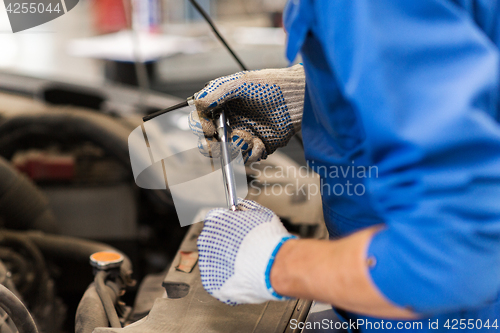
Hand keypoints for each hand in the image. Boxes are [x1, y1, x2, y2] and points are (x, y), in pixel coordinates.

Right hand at [188, 65, 304, 163]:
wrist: (297, 98)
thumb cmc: (270, 85)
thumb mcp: (241, 82)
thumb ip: (217, 92)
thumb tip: (198, 104)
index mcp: (222, 106)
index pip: (201, 120)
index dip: (200, 127)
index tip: (208, 128)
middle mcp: (230, 122)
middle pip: (209, 142)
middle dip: (211, 147)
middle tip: (220, 143)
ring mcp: (244, 136)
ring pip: (228, 153)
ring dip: (235, 148)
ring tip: (248, 138)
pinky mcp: (258, 146)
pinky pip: (247, 157)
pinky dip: (252, 153)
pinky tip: (260, 142)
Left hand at [197, 199, 295, 304]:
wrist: (272, 265)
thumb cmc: (267, 239)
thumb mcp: (260, 213)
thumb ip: (246, 209)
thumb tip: (243, 208)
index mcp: (215, 221)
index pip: (216, 219)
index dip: (229, 224)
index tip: (237, 230)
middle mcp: (206, 241)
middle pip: (213, 241)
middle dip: (227, 244)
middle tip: (244, 249)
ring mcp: (207, 264)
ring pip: (215, 261)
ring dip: (227, 262)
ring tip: (246, 263)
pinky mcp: (212, 283)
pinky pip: (219, 280)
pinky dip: (229, 279)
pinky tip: (243, 275)